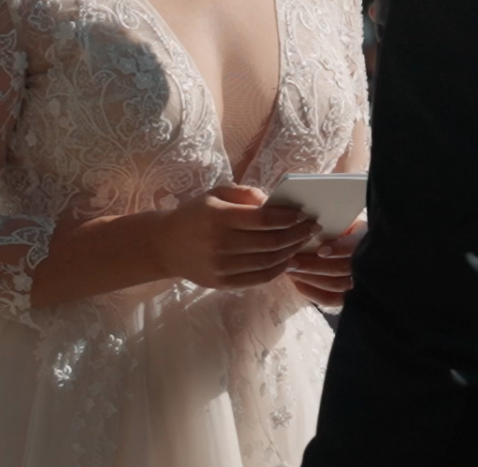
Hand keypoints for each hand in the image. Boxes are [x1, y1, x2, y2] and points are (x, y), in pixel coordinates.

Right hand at [154, 185, 320, 288]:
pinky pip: (258, 278)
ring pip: (268, 262)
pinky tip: (287, 260)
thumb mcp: (216, 193)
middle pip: (270, 243)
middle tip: (312, 228)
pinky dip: (278, 270)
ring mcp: (221, 267)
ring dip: (291, 252)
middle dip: (296, 235)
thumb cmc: (195, 214)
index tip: (303, 214)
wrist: (165, 245)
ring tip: (302, 243)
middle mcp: (219, 244)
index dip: (287, 218)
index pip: (262, 219)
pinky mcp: (222, 283)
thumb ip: (245, 194)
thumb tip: (274, 204)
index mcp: (218, 217)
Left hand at [286, 219, 365, 306]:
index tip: (321, 250)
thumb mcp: (337, 222)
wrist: (345, 243)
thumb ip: (328, 225)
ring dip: (310, 277)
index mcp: (365, 237)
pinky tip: (297, 283)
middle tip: (293, 260)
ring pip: (335, 285)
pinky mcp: (347, 296)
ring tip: (291, 270)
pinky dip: (312, 292)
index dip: (339, 249)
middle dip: (314, 266)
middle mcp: (365, 261)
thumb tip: (308, 225)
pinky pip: (330, 298)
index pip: (355, 246)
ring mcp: (358, 281)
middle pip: (342, 268)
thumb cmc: (335, 228)